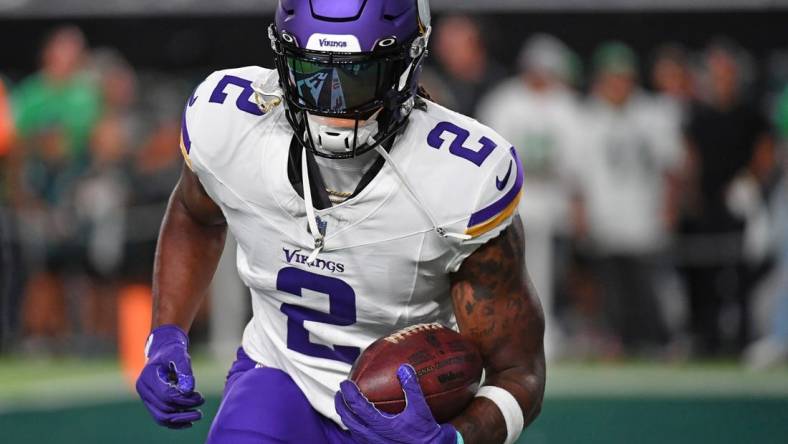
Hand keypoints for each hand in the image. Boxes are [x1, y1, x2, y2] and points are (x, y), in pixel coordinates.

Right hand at [135, 325, 204, 428]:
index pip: (166, 395)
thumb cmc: (172, 351)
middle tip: (201, 405)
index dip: (184, 399)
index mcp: (147, 378)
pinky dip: (175, 422)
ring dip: (181, 419)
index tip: (199, 396)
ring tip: (198, 414)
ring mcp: (146, 398)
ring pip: (161, 417)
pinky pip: (161, 418)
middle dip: (185, 410)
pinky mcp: (152, 403)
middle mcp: (143, 390)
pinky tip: (189, 422)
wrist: (163, 351)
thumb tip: (189, 390)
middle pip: (164, 408)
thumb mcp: (179, 354)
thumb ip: (184, 370)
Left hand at [335, 364, 458, 443]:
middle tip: (340, 393)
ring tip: (346, 407)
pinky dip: (355, 428)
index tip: (344, 383)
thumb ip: (412, 388)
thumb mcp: (420, 409)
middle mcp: (373, 437)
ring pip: (352, 431)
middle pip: (348, 419)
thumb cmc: (425, 434)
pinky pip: (360, 438)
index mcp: (381, 425)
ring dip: (347, 417)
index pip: (357, 406)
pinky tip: (361, 424)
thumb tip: (404, 368)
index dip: (348, 393)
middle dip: (341, 405)